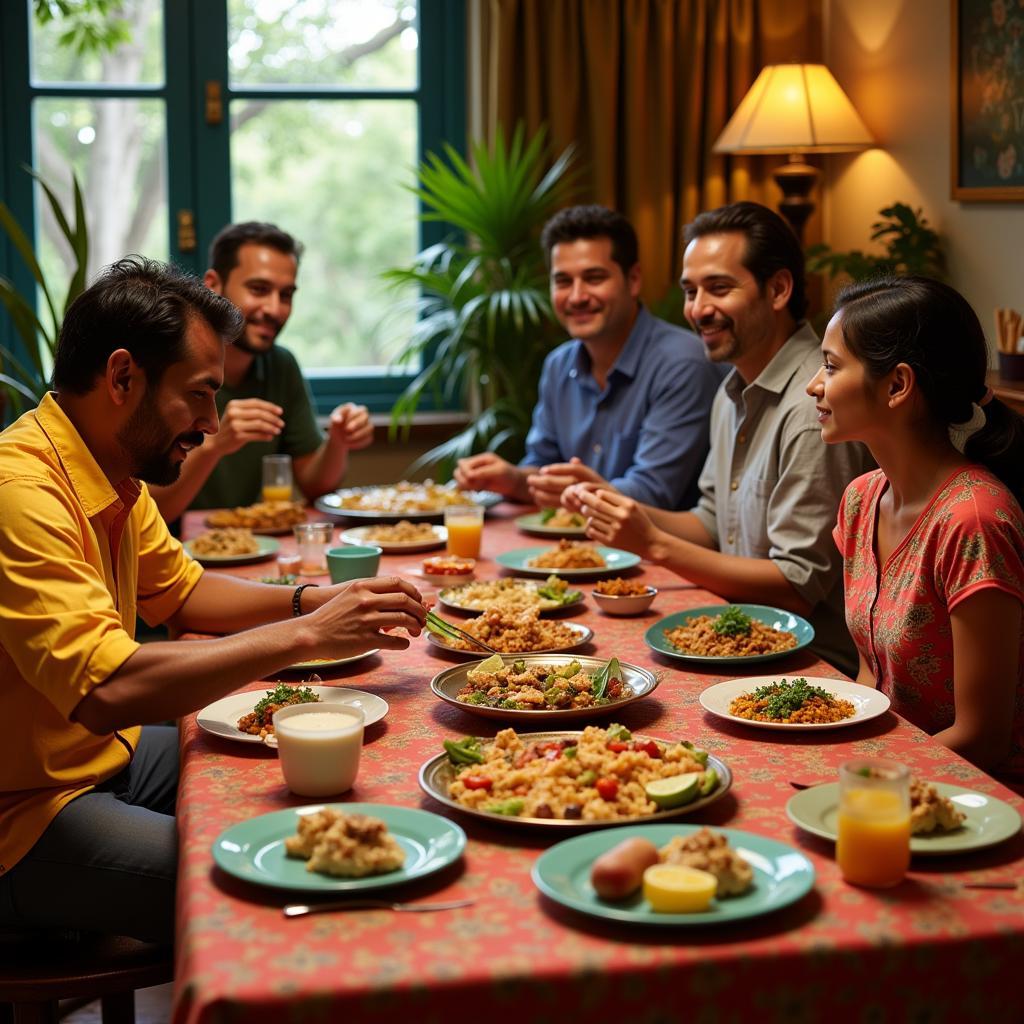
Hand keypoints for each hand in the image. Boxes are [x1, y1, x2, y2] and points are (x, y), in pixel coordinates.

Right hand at [209, 398, 283, 456]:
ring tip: (278, 431)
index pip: (256, 403)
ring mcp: (235, 425)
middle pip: (259, 413)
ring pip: (260, 424)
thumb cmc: (229, 428)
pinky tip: (270, 437)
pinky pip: (257, 435)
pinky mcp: (237, 436)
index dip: (270, 406)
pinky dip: (266, 436)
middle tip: (282, 423)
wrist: (215, 443)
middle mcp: (233, 413)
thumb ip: (251, 412)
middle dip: (273, 418)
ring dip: (272, 427)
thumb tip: (275, 414)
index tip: (280, 412)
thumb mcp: (236, 415)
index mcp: (234, 405)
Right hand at [306, 576, 425, 656]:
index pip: (398, 583)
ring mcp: (367, 621)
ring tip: (416, 631)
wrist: (311, 633)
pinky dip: (404, 643)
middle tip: (423, 618)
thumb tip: (399, 598)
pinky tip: (404, 643)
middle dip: (420, 610)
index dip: (414, 592)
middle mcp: (366, 601)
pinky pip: (395, 642)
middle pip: (405, 600)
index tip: (418, 600)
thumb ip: (372, 592)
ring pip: (404, 620)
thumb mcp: (350, 594)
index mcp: (363, 587)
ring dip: (416, 626)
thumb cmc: (331, 615)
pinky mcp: (366, 640)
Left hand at [328, 403, 373, 450]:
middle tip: (347, 430)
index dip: (353, 415)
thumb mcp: (333, 420)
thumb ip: (335, 418)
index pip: (361, 409)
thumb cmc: (337, 425)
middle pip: (367, 417)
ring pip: (370, 428)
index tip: (342, 421)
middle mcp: (364, 417)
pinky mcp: (369, 436)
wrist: (339, 436)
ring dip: (358, 434)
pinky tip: (350, 445)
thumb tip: (338, 420)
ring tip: (346, 439)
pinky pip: (368, 439)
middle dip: (357, 423)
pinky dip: (359, 442)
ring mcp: (368, 426)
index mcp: (356, 409)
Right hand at [453, 452, 525, 495]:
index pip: (463, 463)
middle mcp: (476, 465)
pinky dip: (467, 490)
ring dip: (465, 485)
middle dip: (463, 480)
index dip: (465, 472)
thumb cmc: (509, 475)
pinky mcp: (475, 483)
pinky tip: (477, 492)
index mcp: (481, 458)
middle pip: (458, 470)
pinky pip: (464, 486)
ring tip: (476, 490)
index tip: (472, 479)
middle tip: (474, 486)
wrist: (515, 484)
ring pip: (459, 479)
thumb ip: (484, 472)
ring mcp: (475, 474)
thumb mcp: (498, 471)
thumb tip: (469, 475)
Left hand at [527, 457, 607, 507]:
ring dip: (544, 493)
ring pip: (561, 494)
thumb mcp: (593, 480)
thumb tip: (574, 459)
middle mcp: (588, 485)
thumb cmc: (601, 494)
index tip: (542, 470)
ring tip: (531, 490)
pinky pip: (562, 506)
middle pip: (564, 481)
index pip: (574, 469)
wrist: (614, 510)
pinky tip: (538, 500)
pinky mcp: (582, 508)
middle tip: (530, 479)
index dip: (558, 469)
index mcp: (590, 476)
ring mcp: (585, 498)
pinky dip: (548, 503)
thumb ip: (581, 470)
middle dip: (544, 481)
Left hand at [564, 484, 657, 556]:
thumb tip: (596, 494)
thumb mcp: (633, 506)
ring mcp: (616, 530)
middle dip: (584, 500)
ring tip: (588, 512)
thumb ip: (616, 499)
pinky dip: (589, 527)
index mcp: (628, 505)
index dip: (593, 493)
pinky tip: (593, 524)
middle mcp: (622, 517)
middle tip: (580, 498)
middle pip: (595, 505)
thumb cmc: (639, 521)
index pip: (603, 495)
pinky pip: (592, 531)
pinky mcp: (611, 542)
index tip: (588, 493)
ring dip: (587, 515)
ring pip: (592, 519)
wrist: (649, 543)